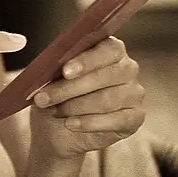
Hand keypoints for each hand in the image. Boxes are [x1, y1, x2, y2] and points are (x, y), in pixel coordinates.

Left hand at [28, 36, 145, 158]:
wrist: (58, 128)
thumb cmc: (58, 92)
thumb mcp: (50, 75)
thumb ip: (52, 64)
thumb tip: (42, 57)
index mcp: (110, 48)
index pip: (108, 49)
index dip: (86, 60)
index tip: (65, 72)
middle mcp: (127, 67)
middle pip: (105, 76)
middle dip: (70, 88)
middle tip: (44, 97)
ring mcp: (134, 93)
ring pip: (107, 99)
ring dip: (75, 107)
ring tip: (54, 111)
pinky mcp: (135, 117)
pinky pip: (116, 120)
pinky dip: (89, 123)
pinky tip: (70, 124)